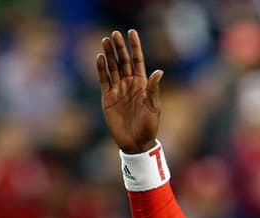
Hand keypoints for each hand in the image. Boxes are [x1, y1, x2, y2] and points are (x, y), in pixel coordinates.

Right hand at [97, 29, 162, 153]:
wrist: (136, 143)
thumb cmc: (149, 127)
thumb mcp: (154, 108)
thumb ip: (154, 89)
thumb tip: (159, 71)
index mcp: (143, 85)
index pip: (138, 61)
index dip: (135, 47)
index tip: (132, 32)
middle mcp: (129, 84)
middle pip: (123, 61)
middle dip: (119, 47)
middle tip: (114, 34)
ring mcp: (118, 90)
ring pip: (112, 68)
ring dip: (109, 54)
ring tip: (105, 41)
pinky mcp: (108, 98)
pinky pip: (104, 80)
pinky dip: (101, 69)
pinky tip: (100, 58)